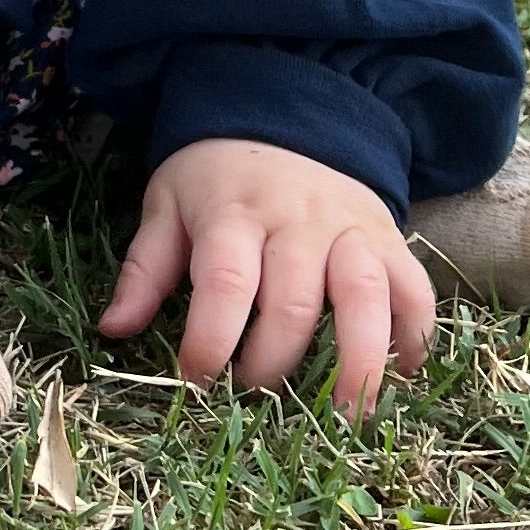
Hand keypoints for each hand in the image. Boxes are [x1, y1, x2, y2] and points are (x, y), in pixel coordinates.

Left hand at [95, 137, 436, 416]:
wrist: (288, 112)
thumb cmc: (218, 176)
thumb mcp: (167, 205)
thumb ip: (145, 269)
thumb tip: (114, 329)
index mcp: (233, 214)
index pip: (225, 283)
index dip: (210, 340)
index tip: (195, 380)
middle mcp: (297, 222)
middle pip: (294, 302)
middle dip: (273, 363)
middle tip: (254, 398)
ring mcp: (350, 231)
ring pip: (364, 297)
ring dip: (358, 362)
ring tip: (345, 416)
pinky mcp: (389, 239)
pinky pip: (414, 289)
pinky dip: (414, 336)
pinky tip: (401, 375)